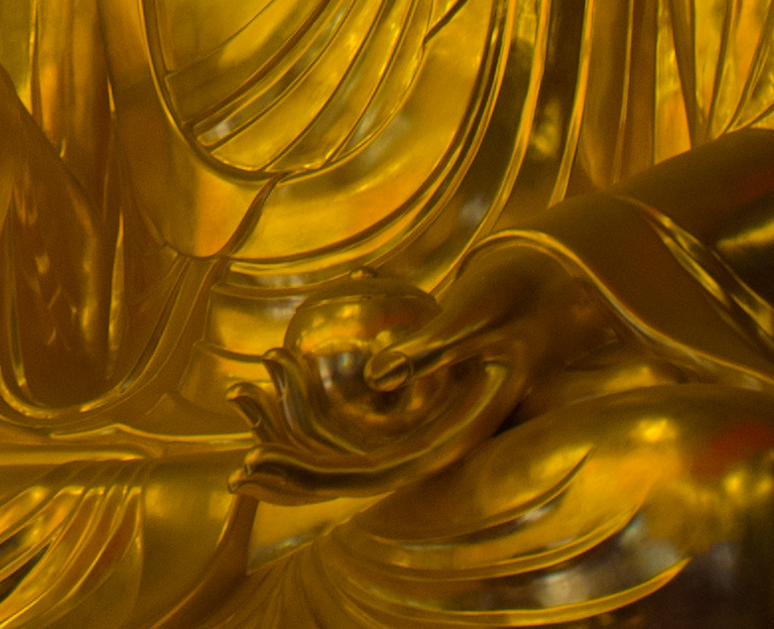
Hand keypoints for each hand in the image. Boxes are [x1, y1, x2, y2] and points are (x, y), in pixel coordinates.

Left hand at [231, 250, 606, 503]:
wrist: (538, 292)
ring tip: (242, 389)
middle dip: (282, 455)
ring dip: (286, 423)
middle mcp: (424, 442)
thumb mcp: (476, 320)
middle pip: (339, 469)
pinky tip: (276, 361)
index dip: (305, 480)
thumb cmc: (509, 303)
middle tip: (236, 414)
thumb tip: (377, 375)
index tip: (251, 464)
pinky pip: (346, 408)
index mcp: (445, 443)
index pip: (363, 479)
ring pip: (337, 441)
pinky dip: (307, 394)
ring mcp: (412, 423)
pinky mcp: (404, 398)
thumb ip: (431, 350)